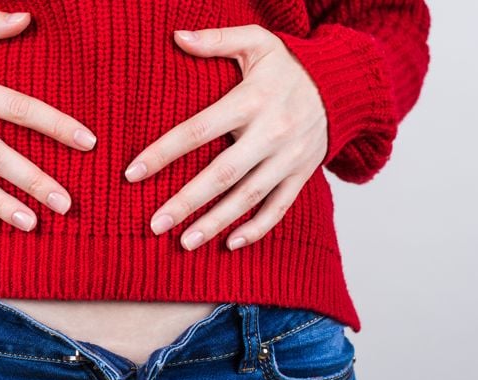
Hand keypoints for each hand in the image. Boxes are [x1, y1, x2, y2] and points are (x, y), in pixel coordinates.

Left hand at [123, 24, 327, 250]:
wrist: (344, 84)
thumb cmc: (290, 65)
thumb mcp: (257, 42)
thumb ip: (217, 40)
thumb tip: (176, 37)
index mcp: (252, 101)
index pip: (198, 130)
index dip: (163, 153)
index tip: (132, 173)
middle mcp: (271, 133)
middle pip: (221, 174)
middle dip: (186, 202)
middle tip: (154, 224)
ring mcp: (288, 158)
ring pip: (248, 197)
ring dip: (215, 222)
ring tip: (184, 242)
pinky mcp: (302, 174)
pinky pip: (279, 207)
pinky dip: (256, 228)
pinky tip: (230, 244)